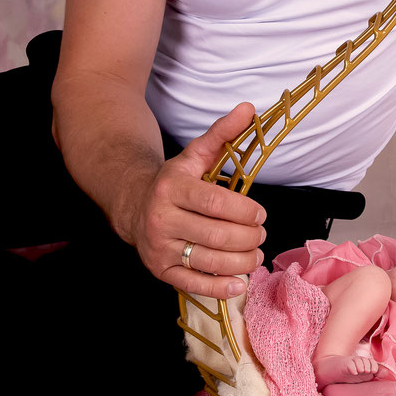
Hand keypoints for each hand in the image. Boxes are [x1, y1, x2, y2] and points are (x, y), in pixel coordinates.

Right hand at [128, 101, 265, 299]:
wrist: (134, 204)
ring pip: (209, 261)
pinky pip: (194, 284)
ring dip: (241, 261)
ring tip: (255, 254)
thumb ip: (223, 133)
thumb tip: (249, 108)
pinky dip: (220, 287)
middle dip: (248, 238)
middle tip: (260, 235)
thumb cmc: (175, 181)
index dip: (244, 212)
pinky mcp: (160, 270)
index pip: (215, 204)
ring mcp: (160, 248)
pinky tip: (240, 282)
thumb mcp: (196, 154)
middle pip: (216, 236)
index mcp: (173, 189)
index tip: (261, 214)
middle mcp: (162, 219)